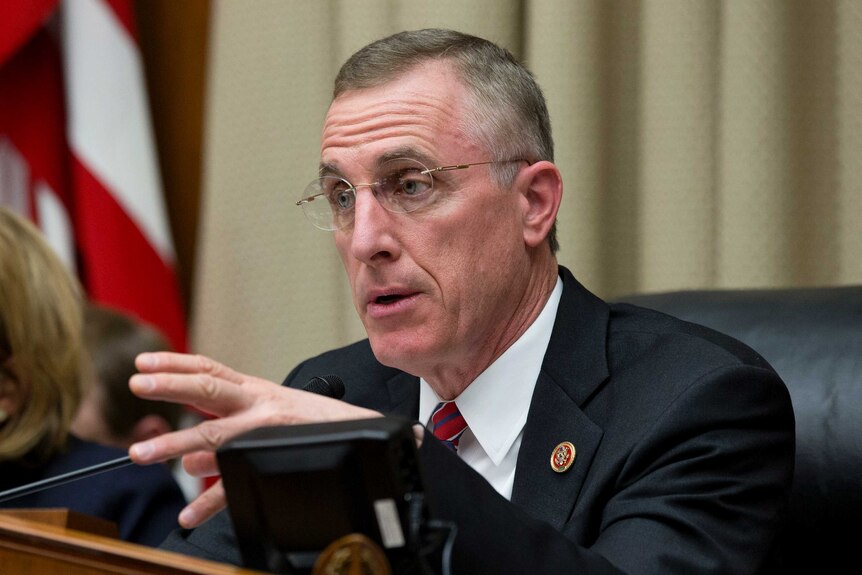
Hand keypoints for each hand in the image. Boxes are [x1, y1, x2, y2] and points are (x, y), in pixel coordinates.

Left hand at [127, 352, 380, 527]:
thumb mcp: (270, 410)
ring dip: (177, 444)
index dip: (174, 363)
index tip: (143, 364)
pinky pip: (237, 481)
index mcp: (254, 390)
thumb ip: (231, 426)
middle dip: (171, 386)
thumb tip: (192, 459)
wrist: (359, 430)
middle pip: (209, 389)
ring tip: (143, 453)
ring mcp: (265, 428)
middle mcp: (258, 403)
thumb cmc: (311, 421)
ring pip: (215, 433)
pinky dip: (209, 502)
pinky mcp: (275, 455)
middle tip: (137, 386)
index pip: (209, 367)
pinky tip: (189, 514)